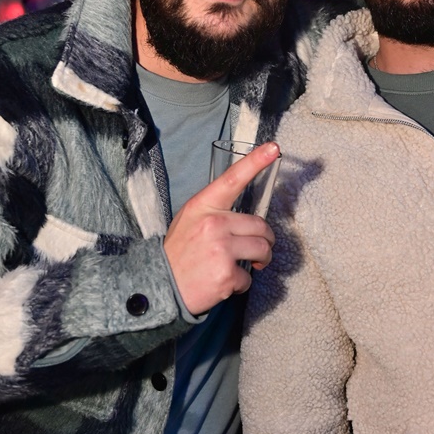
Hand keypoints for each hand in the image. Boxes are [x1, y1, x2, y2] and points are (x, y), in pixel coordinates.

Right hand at [163, 142, 278, 315]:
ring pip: (262, 250)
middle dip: (265, 241)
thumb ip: (216, 212)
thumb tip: (246, 217)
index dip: (255, 162)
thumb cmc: (179, 251)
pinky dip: (240, 284)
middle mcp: (214, 223)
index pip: (233, 179)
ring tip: (248, 266)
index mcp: (204, 205)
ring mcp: (221, 249)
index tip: (273, 148)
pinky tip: (224, 283)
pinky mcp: (226, 274)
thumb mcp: (190, 220)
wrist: (160, 285)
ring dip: (260, 261)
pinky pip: (248, 277)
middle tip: (258, 252)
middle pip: (261, 226)